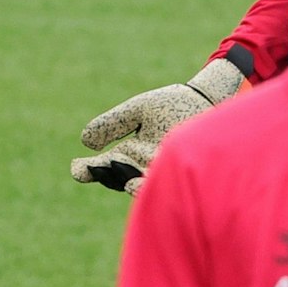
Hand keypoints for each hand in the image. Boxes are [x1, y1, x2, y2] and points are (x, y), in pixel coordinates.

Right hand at [72, 58, 244, 193]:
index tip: (77, 169)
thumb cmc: (174, 104)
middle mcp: (141, 167)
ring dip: (129, 182)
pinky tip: (141, 181)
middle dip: (106, 175)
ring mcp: (160, 172)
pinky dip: (151, 185)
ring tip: (121, 177)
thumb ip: (113, 123)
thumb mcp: (138, 110)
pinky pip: (164, 184)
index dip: (87, 170)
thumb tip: (86, 141)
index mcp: (128, 154)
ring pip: (139, 184)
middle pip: (116, 177)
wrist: (210, 101)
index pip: (102, 166)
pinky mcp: (180, 173)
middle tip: (96, 167)